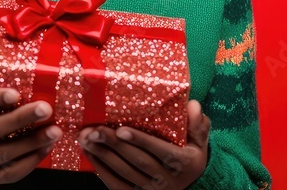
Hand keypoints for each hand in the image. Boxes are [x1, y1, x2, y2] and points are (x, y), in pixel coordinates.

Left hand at [78, 99, 210, 189]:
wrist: (188, 182)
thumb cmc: (190, 152)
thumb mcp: (200, 139)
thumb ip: (198, 123)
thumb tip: (193, 106)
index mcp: (184, 163)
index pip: (161, 151)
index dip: (140, 140)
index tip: (121, 129)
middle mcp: (168, 180)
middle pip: (137, 162)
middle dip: (114, 145)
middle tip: (95, 130)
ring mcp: (151, 189)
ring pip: (124, 172)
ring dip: (103, 155)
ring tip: (86, 138)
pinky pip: (116, 184)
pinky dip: (100, 168)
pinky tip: (89, 153)